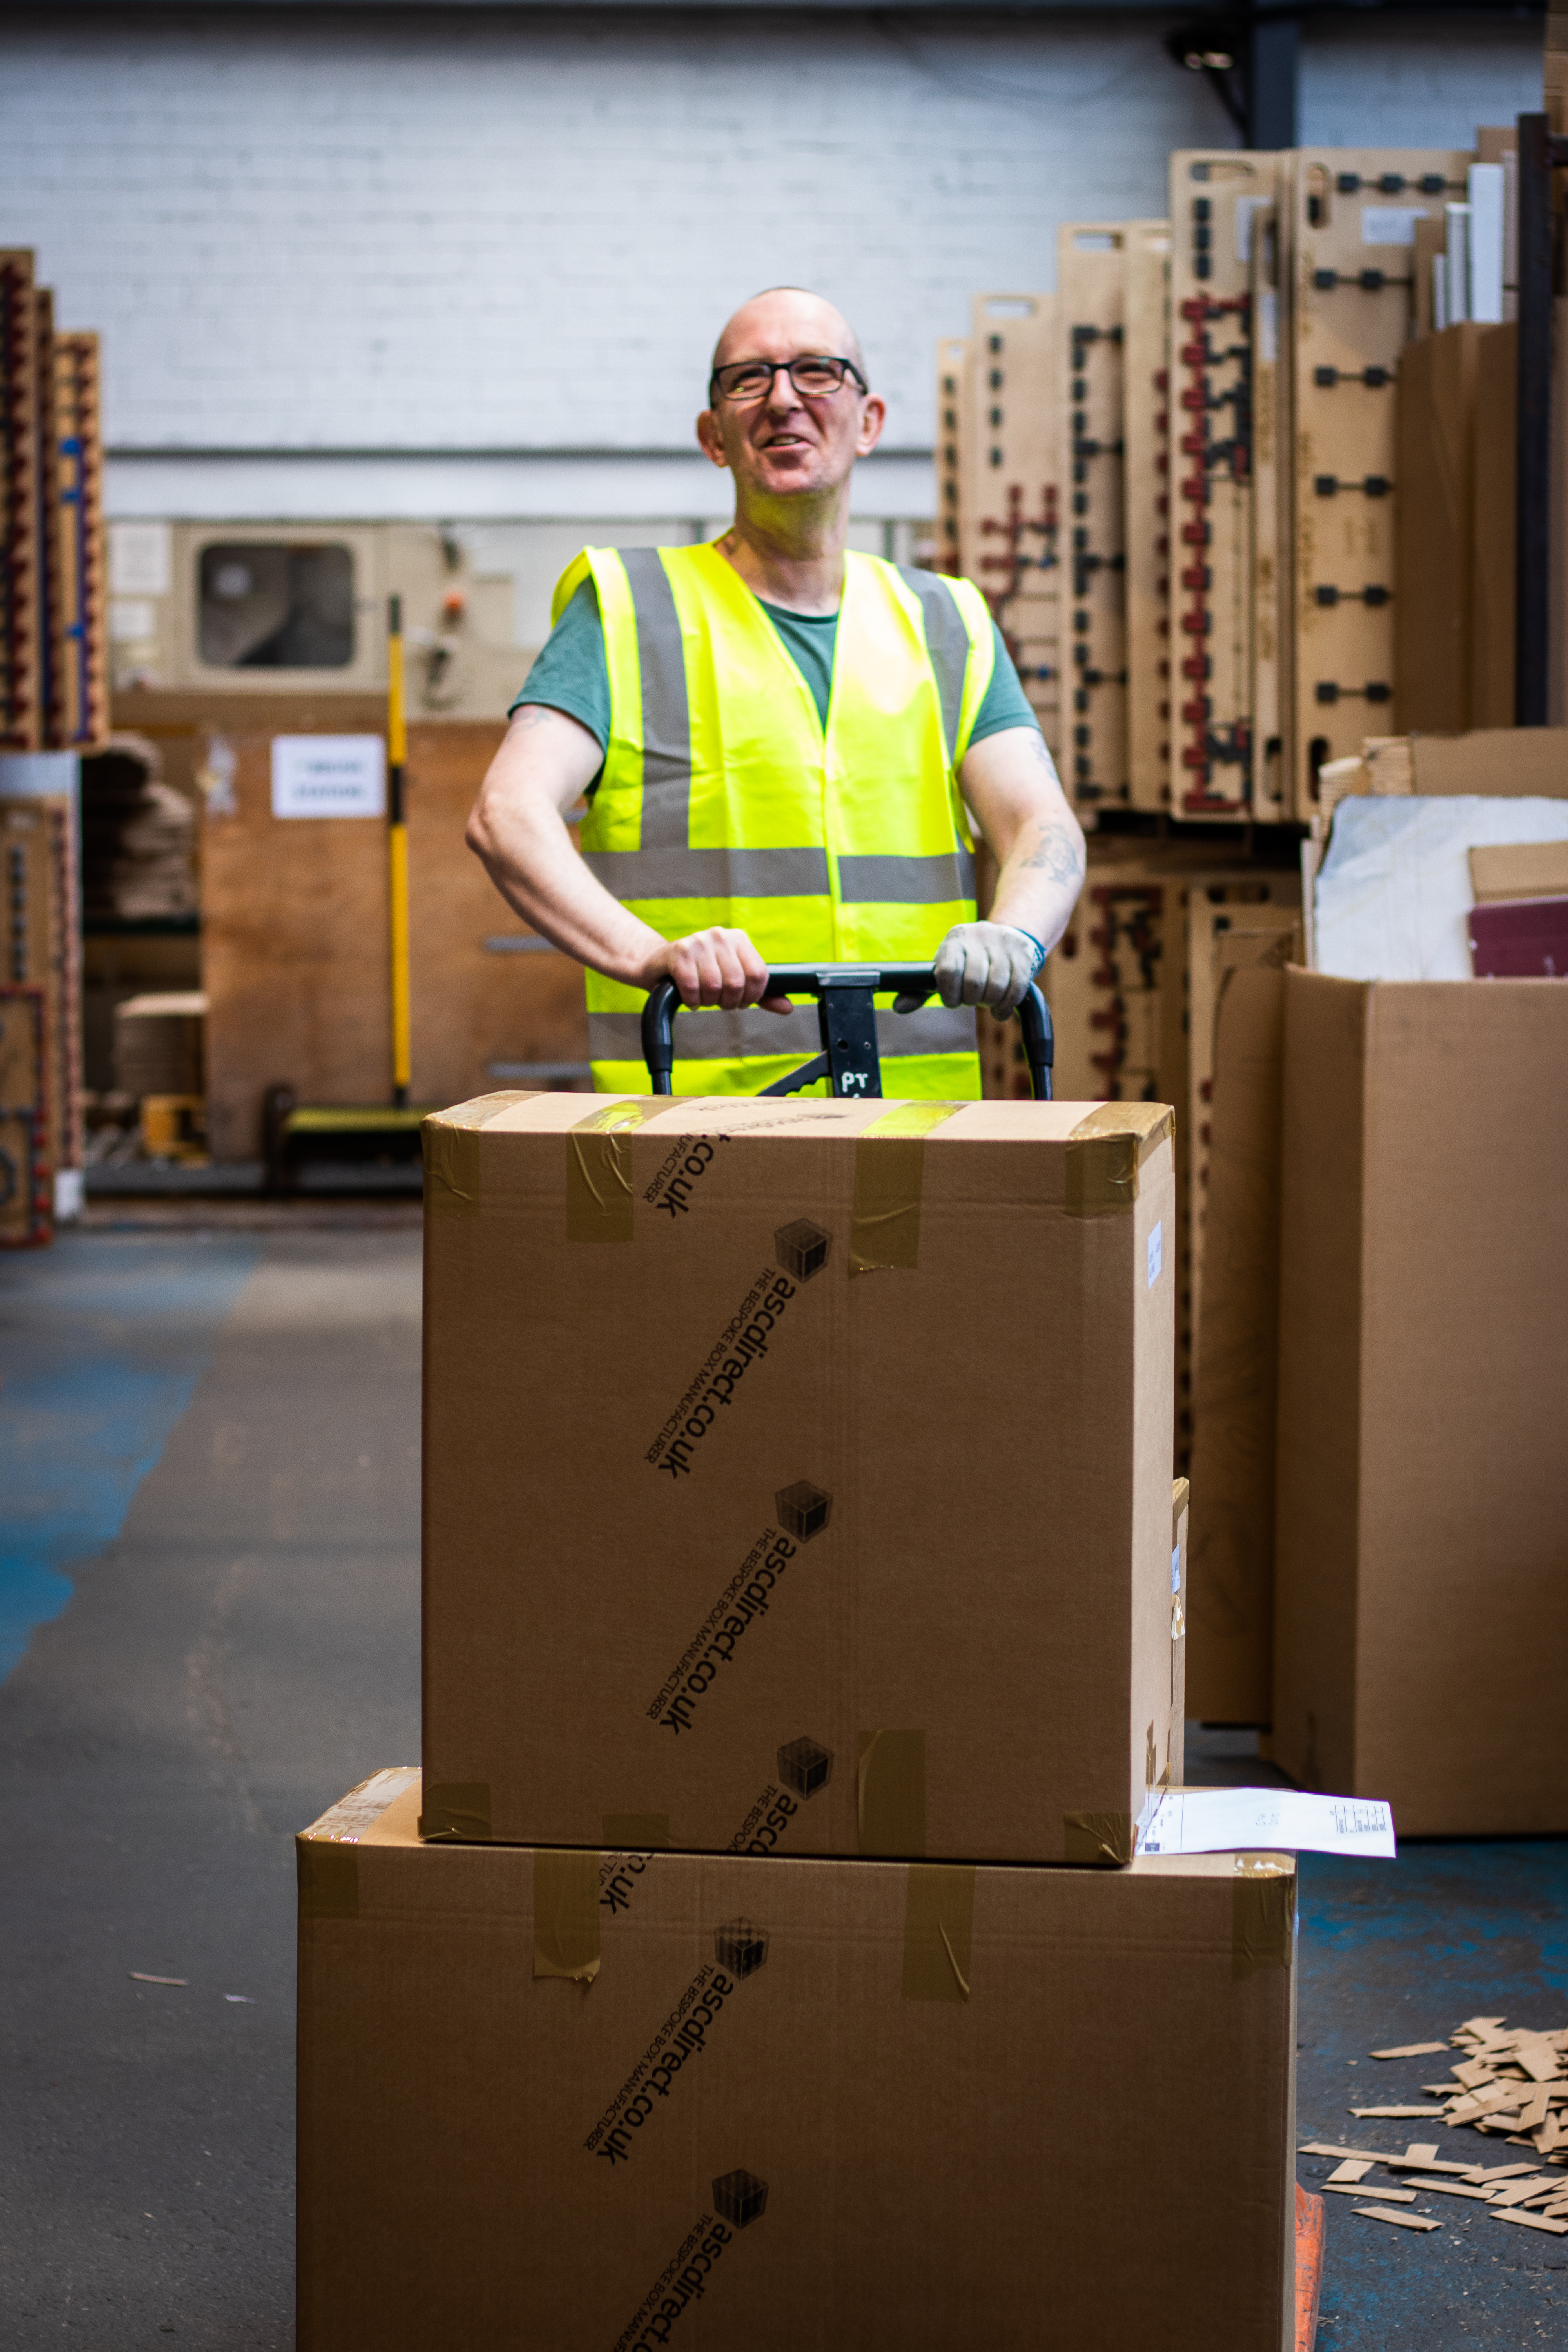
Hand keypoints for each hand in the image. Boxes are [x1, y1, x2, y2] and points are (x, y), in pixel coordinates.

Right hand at [646, 928, 793, 1013]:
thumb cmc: (701, 975)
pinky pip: (693, 987)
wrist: (659, 966)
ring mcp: (698, 942)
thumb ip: (762, 994)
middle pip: (737, 983)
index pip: (758, 974)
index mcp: (738, 939)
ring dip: (708, 1002)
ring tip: (702, 997)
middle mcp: (720, 936)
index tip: (739, 1001)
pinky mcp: (678, 952)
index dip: (751, 997)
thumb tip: (788, 1007)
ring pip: (715, 986)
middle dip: (728, 1002)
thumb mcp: (734, 982)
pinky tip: (689, 997)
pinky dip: (692, 1000)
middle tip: (717, 1001)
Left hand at [895, 921, 1043, 1019]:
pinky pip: (1017, 988)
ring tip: (986, 1000)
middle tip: (971, 999)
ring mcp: (1002, 944)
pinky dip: (1006, 1006)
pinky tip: (1000, 1010)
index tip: (952, 1000)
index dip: (950, 994)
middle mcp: (977, 937)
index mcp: (953, 941)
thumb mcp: (943, 970)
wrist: (1006, 937)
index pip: (948, 971)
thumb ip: (919, 990)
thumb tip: (897, 1008)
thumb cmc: (967, 961)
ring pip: (997, 986)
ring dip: (990, 1002)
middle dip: (971, 999)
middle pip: (974, 982)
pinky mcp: (1022, 955)